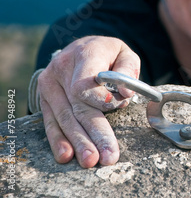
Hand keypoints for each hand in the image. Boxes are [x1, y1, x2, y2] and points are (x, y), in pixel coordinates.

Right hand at [37, 36, 139, 167]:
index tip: (112, 107)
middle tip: (106, 155)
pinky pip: (51, 121)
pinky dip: (59, 140)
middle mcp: (63, 68)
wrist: (83, 46)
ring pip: (65, 117)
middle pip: (78, 106)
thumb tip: (126, 92)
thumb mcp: (124, 53)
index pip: (85, 81)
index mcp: (85, 54)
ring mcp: (50, 83)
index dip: (98, 97)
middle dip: (93, 133)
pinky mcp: (45, 97)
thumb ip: (127, 69)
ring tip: (90, 160)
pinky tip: (65, 155)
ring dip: (78, 142)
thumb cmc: (109, 54)